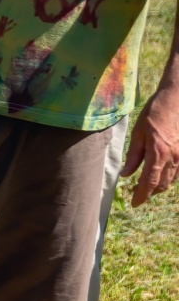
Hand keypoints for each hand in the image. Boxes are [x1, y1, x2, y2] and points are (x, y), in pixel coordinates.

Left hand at [121, 82, 178, 206]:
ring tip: (148, 187)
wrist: (178, 97)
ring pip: (172, 179)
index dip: (141, 195)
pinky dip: (170, 177)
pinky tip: (162, 175)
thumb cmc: (155, 112)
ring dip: (160, 185)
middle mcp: (174, 157)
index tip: (134, 203)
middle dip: (150, 192)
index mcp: (158, 154)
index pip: (149, 183)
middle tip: (139, 194)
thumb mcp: (138, 133)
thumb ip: (133, 156)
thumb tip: (126, 175)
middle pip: (162, 184)